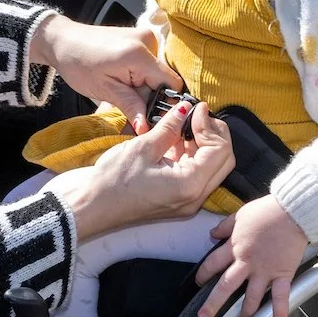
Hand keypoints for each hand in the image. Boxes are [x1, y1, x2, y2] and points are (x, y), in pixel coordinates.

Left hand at [29, 13, 178, 128]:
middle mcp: (147, 41)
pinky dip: (140, 75)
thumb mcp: (104, 90)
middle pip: (164, 78)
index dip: (163, 103)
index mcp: (139, 54)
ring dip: (144, 86)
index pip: (171, 84)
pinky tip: (123, 78)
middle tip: (127, 102)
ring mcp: (145, 37)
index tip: (149, 115)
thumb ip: (130, 106)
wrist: (63, 41)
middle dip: (150, 95)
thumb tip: (147, 127)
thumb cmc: (78, 64)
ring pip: (157, 72)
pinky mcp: (141, 38)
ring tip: (121, 88)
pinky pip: (150, 64)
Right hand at [53, 101, 231, 238]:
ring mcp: (188, 201)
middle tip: (197, 115)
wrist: (92, 208)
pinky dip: (192, 156)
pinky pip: (197, 175)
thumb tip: (185, 109)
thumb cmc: (112, 182)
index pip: (220, 150)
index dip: (210, 125)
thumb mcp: (142, 148)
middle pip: (224, 160)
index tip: (196, 108)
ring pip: (213, 168)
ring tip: (183, 125)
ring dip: (203, 144)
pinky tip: (175, 141)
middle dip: (214, 134)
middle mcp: (195, 197)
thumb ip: (169, 127)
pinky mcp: (178, 200)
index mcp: (189, 185)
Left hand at [195, 196, 311, 316]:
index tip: (199, 281)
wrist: (293, 211)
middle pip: (226, 286)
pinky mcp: (283, 274)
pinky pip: (280, 297)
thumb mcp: (240, 215)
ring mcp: (265, 271)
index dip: (203, 273)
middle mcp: (247, 262)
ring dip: (245, 313)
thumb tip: (212, 233)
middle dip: (214, 303)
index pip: (213, 263)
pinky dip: (279, 313)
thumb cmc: (267, 211)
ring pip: (251, 297)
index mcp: (235, 247)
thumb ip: (225, 226)